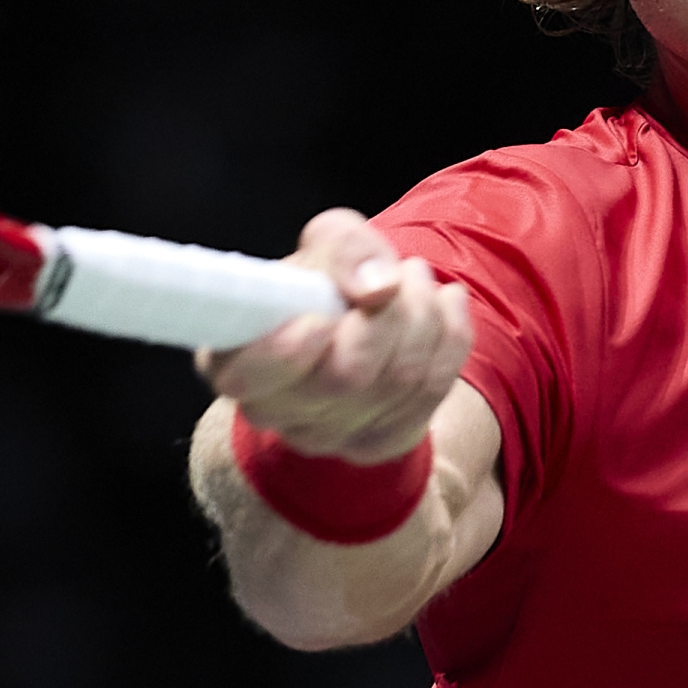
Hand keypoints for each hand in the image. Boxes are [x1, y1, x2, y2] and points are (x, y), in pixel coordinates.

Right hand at [196, 208, 471, 462]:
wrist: (353, 324)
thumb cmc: (321, 285)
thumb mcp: (323, 244)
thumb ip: (343, 246)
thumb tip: (378, 286)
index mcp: (237, 364)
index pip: (252, 377)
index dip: (290, 350)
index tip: (320, 316)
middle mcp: (277, 412)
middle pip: (347, 378)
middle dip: (390, 313)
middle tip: (402, 271)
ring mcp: (330, 437)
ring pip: (399, 382)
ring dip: (425, 316)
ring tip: (419, 279)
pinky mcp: (380, 443)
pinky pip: (433, 391)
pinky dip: (451, 338)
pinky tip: (445, 306)